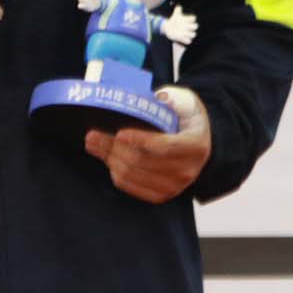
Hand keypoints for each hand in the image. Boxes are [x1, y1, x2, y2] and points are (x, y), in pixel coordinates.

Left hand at [83, 86, 210, 202]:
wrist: (198, 141)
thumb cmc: (187, 117)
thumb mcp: (185, 101)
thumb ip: (172, 98)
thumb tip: (158, 98)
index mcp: (195, 146)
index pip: (164, 147)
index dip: (140, 141)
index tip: (119, 133)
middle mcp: (187, 171)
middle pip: (143, 162)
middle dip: (114, 148)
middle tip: (94, 134)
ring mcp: (174, 186)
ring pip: (133, 175)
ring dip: (110, 159)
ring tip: (94, 143)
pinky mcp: (161, 195)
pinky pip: (132, 187)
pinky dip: (115, 172)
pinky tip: (107, 158)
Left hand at [160, 4, 197, 44]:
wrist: (169, 27)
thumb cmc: (174, 20)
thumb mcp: (175, 15)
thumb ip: (177, 10)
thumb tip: (179, 6)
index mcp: (187, 20)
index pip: (193, 19)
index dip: (191, 19)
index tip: (185, 19)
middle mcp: (188, 26)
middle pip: (195, 26)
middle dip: (192, 26)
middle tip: (186, 26)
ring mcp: (186, 33)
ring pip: (193, 34)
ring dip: (189, 34)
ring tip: (183, 33)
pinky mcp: (183, 38)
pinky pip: (188, 41)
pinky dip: (185, 40)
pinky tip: (180, 37)